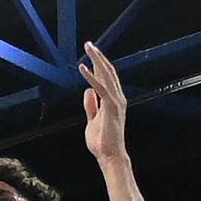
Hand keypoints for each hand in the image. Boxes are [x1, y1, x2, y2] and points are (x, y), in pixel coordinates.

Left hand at [79, 42, 127, 164]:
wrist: (110, 156)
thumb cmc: (102, 142)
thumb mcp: (93, 120)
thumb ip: (91, 106)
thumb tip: (87, 91)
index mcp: (113, 100)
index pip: (107, 78)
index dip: (99, 65)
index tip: (91, 54)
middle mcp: (118, 98)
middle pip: (109, 72)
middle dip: (99, 57)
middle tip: (89, 44)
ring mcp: (116, 102)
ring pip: (107, 75)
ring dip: (97, 60)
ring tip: (88, 47)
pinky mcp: (111, 107)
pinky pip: (101, 88)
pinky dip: (91, 76)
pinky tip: (83, 67)